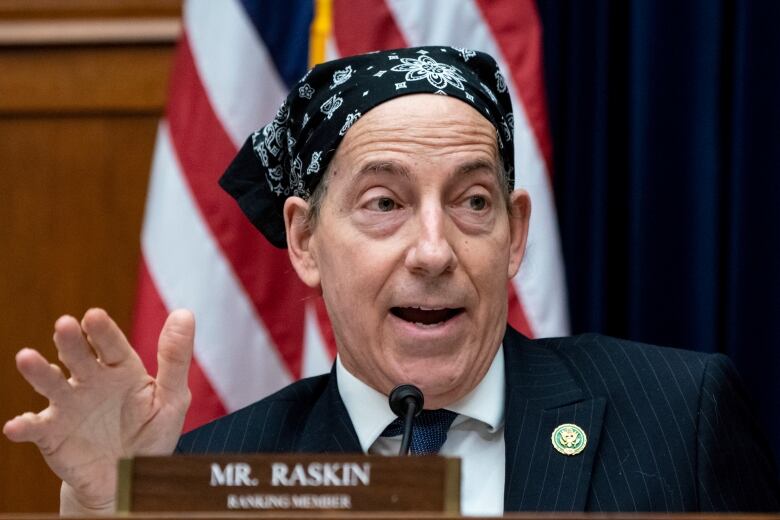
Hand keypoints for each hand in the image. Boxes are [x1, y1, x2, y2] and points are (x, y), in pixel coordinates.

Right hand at [3, 308, 193, 513]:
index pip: (112, 345)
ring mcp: (69, 406)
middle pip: (79, 356)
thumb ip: (175, 359)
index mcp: (122, 369)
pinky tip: (18, 425)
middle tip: (64, 325)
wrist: (129, 479)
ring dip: (39, 371)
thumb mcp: (172, 398)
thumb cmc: (152, 433)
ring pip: (51, 384)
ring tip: (26, 358)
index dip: (103, 330)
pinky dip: (25, 426)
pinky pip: (36, 428)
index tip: (94, 316)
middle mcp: (91, 381)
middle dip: (71, 341)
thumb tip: (184, 314)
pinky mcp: (53, 434)